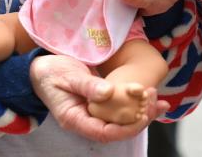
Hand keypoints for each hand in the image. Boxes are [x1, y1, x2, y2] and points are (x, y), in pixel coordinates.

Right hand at [30, 54, 166, 141]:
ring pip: (121, 120)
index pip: (104, 133)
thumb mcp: (67, 75)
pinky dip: (137, 104)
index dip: (126, 128)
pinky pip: (120, 109)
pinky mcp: (101, 104)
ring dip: (142, 112)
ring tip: (158, 100)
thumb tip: (107, 93)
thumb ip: (86, 85)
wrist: (42, 67)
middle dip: (139, 119)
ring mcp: (94, 113)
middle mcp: (87, 120)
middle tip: (155, 102)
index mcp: (75, 119)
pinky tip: (151, 97)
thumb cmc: (51, 72)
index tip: (142, 116)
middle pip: (117, 129)